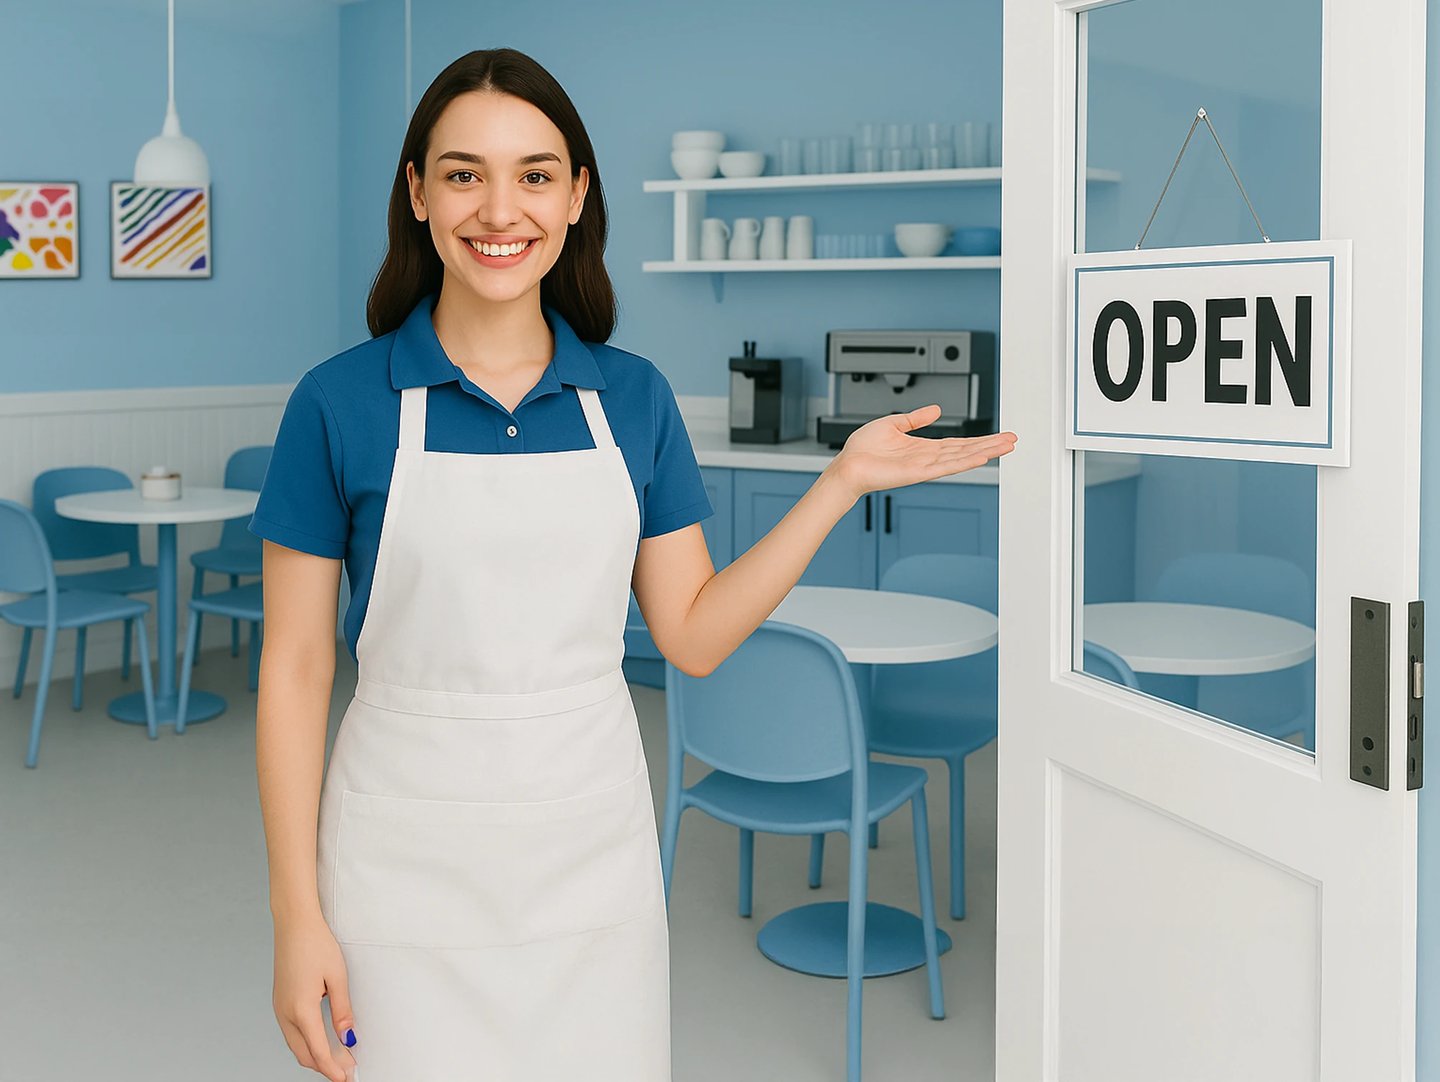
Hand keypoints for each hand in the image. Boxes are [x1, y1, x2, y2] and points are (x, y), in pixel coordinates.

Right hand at [273, 912, 358, 1081]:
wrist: (294, 924)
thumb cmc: (316, 945)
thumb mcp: (337, 977)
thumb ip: (342, 1011)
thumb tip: (348, 1037)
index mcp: (301, 1009)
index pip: (318, 1051)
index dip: (333, 1068)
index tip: (346, 1078)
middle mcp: (285, 1013)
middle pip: (304, 1054)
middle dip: (324, 1066)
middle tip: (346, 1070)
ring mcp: (279, 1008)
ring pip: (296, 1045)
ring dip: (314, 1056)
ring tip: (337, 1059)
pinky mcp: (280, 1001)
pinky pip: (292, 1032)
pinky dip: (306, 1042)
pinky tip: (320, 1040)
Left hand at [828, 404, 1017, 498]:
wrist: (848, 464)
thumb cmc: (863, 449)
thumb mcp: (893, 423)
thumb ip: (916, 418)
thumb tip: (936, 410)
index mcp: (923, 448)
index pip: (958, 443)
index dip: (980, 439)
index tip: (998, 435)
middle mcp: (928, 458)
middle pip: (966, 450)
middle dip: (991, 445)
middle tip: (1013, 440)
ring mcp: (925, 467)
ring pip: (962, 457)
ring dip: (986, 451)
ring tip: (1007, 446)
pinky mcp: (918, 473)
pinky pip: (946, 466)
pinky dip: (965, 461)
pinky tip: (982, 457)